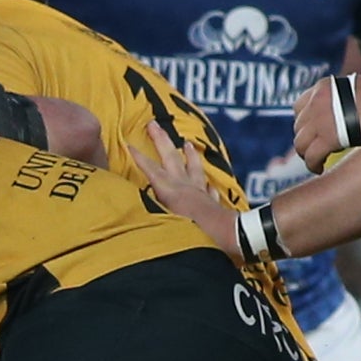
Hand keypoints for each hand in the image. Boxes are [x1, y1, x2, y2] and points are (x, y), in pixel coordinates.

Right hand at [132, 129, 236, 252]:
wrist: (231, 238)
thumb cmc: (198, 233)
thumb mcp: (169, 226)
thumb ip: (153, 216)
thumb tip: (136, 213)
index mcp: (172, 191)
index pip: (151, 170)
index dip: (139, 157)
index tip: (128, 144)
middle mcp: (186, 187)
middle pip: (171, 158)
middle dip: (161, 139)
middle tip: (153, 123)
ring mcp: (201, 193)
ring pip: (194, 168)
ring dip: (189, 155)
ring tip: (187, 143)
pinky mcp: (212, 204)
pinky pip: (208, 190)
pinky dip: (206, 184)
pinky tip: (208, 184)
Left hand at [290, 76, 360, 173]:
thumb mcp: (358, 93)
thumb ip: (343, 103)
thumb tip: (343, 118)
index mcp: (326, 86)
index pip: (300, 106)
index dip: (305, 123)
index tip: (314, 133)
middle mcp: (318, 99)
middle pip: (299, 126)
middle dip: (306, 140)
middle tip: (316, 151)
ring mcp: (321, 117)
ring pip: (300, 143)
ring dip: (307, 154)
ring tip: (318, 162)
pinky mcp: (329, 136)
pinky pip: (311, 156)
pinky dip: (313, 165)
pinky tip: (320, 169)